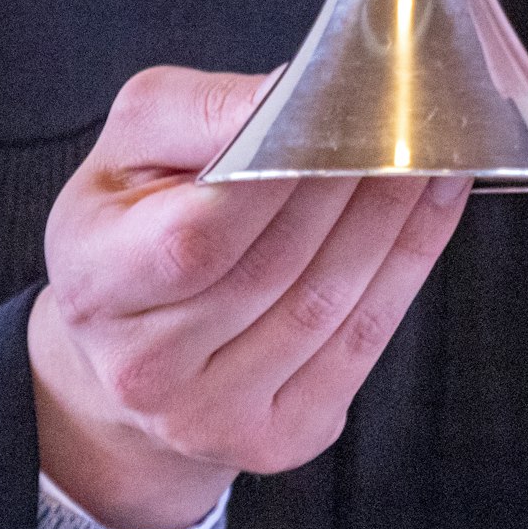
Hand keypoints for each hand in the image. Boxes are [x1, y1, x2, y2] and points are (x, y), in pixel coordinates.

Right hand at [29, 67, 470, 528]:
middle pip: (276, 268)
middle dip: (352, 187)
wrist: (125, 356)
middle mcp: (146, 368)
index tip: (340, 112)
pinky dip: (408, 268)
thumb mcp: (131, 150)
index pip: (198, 235)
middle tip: (405, 122)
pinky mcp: (278, 437)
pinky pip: (360, 345)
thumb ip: (202, 112)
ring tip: (431, 155)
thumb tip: (294, 90)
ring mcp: (213, 415)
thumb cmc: (130, 229)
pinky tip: (432, 209)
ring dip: (394, 222)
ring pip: (328, 304)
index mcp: (94, 284)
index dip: (278, 176)